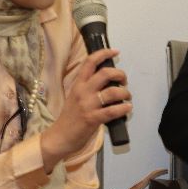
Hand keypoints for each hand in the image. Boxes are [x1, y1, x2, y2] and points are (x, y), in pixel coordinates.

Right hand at [39, 48, 130, 171]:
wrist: (60, 137)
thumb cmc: (70, 118)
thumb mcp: (76, 97)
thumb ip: (89, 88)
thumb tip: (109, 82)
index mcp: (78, 84)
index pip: (90, 62)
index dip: (104, 53)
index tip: (115, 52)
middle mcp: (83, 91)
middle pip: (105, 73)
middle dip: (120, 74)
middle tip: (124, 81)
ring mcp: (88, 105)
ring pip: (113, 92)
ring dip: (125, 93)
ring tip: (127, 97)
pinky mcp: (93, 118)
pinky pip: (113, 110)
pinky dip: (124, 108)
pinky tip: (127, 108)